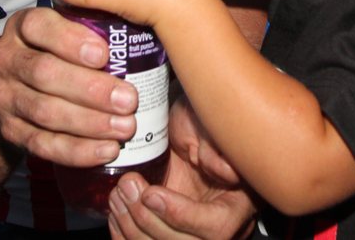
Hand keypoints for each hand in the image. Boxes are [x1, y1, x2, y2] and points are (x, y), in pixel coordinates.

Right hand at [0, 6, 138, 167]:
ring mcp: (4, 98)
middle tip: (129, 100)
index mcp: (23, 26)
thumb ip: (97, 26)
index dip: (70, 40)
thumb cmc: (61, 52)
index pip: (39, 26)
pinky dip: (78, 150)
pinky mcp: (11, 131)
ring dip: (89, 122)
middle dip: (90, 89)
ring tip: (125, 127)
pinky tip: (107, 150)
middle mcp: (6, 60)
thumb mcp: (70, 29)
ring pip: (44, 112)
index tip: (105, 54)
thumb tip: (145, 26)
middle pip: (44, 73)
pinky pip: (43, 145)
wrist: (19, 88)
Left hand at [107, 102, 255, 239]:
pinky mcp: (169, 232)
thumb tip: (223, 168)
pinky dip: (126, 235)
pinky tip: (116, 212)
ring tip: (118, 195)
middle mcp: (217, 225)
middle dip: (148, 220)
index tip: (152, 193)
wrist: (186, 133)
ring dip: (132, 227)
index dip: (180, 214)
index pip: (217, 227)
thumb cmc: (198, 127)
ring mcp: (192, 233)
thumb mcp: (206, 125)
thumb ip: (214, 145)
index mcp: (238, 201)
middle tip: (128, 187)